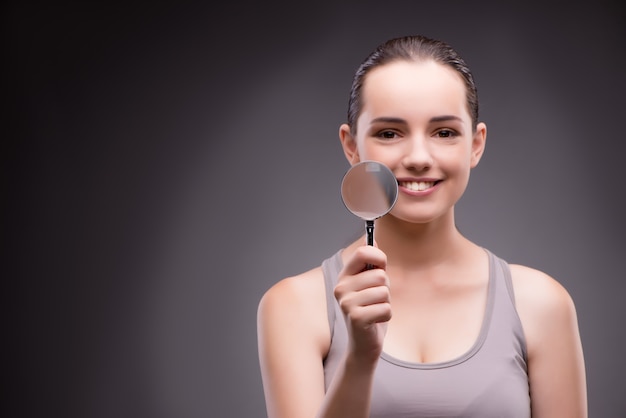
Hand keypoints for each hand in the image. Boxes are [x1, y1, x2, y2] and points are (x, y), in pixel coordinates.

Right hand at [334, 244, 390, 363]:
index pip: (363, 252)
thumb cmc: (370, 310)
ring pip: (384, 292)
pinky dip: (386, 316)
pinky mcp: (356, 318)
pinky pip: (385, 308)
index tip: (381, 266)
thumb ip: (372, 263)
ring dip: (386, 303)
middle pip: (379, 275)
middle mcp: (341, 287)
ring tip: (375, 310)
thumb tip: (373, 239)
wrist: (364, 343)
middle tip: (375, 300)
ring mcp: (346, 303)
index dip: (379, 257)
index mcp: (344, 276)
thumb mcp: (371, 284)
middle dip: (385, 288)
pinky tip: (375, 321)